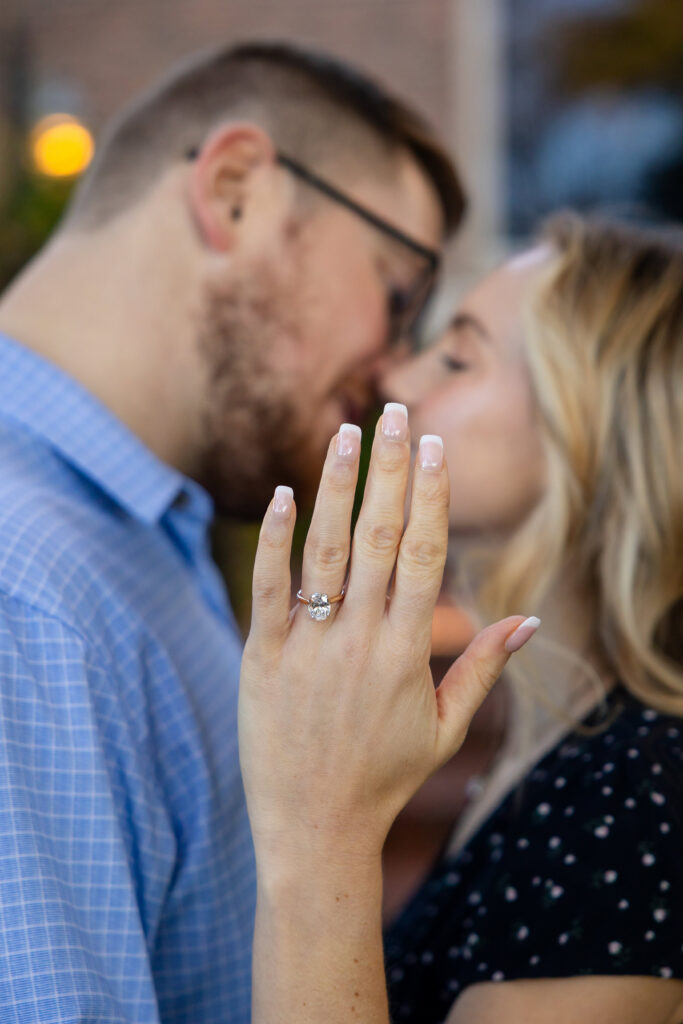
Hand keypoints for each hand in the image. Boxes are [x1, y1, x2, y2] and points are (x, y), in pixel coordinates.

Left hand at [238, 405, 538, 867]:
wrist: (314, 827)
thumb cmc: (384, 776)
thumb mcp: (446, 728)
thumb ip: (484, 668)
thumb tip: (531, 620)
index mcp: (407, 652)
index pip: (422, 555)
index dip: (430, 495)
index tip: (434, 445)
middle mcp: (360, 639)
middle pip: (379, 538)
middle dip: (389, 469)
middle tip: (397, 411)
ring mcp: (309, 646)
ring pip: (325, 552)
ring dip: (337, 487)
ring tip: (346, 431)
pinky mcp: (263, 657)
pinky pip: (268, 589)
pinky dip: (275, 541)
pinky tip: (283, 495)